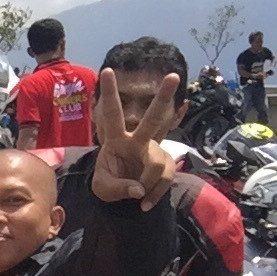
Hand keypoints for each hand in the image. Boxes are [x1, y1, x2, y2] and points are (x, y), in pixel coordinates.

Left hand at [92, 67, 178, 212]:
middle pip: (152, 120)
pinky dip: (155, 196)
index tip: (106, 72)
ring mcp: (156, 151)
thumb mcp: (103, 190)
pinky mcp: (168, 163)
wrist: (124, 196)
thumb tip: (139, 190)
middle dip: (163, 99)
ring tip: (137, 199)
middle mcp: (138, 141)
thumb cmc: (109, 184)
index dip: (109, 95)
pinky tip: (146, 204)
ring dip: (146, 187)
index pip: (112, 116)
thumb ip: (118, 189)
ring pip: (157, 167)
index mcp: (116, 141)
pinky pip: (165, 180)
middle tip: (173, 75)